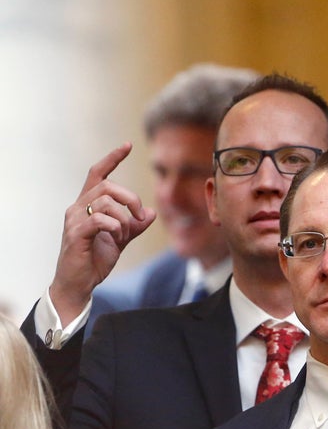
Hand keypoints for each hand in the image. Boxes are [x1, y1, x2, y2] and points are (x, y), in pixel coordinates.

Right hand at [49, 143, 155, 324]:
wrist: (79, 284)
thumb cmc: (95, 259)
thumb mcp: (121, 239)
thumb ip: (135, 225)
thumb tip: (153, 212)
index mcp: (87, 204)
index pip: (97, 174)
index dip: (112, 158)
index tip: (127, 145)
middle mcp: (77, 207)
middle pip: (108, 186)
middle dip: (131, 198)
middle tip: (140, 216)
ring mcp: (74, 220)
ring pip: (105, 202)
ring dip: (124, 218)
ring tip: (125, 234)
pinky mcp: (76, 234)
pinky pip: (100, 220)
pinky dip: (116, 227)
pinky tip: (118, 238)